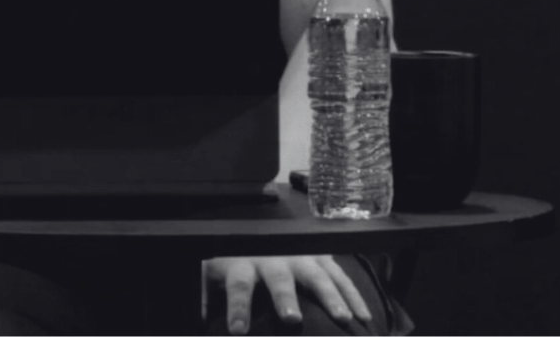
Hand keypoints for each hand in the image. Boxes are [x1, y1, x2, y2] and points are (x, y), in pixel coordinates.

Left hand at [203, 255, 370, 333]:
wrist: (260, 232)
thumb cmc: (234, 262)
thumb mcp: (211, 274)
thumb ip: (202, 294)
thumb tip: (195, 318)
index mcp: (243, 264)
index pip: (239, 286)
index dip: (237, 307)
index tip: (236, 330)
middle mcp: (273, 259)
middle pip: (280, 278)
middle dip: (286, 298)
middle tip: (291, 319)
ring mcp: (301, 257)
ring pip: (318, 277)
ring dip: (331, 298)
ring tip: (344, 319)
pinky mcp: (321, 258)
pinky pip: (340, 277)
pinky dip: (353, 296)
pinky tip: (364, 317)